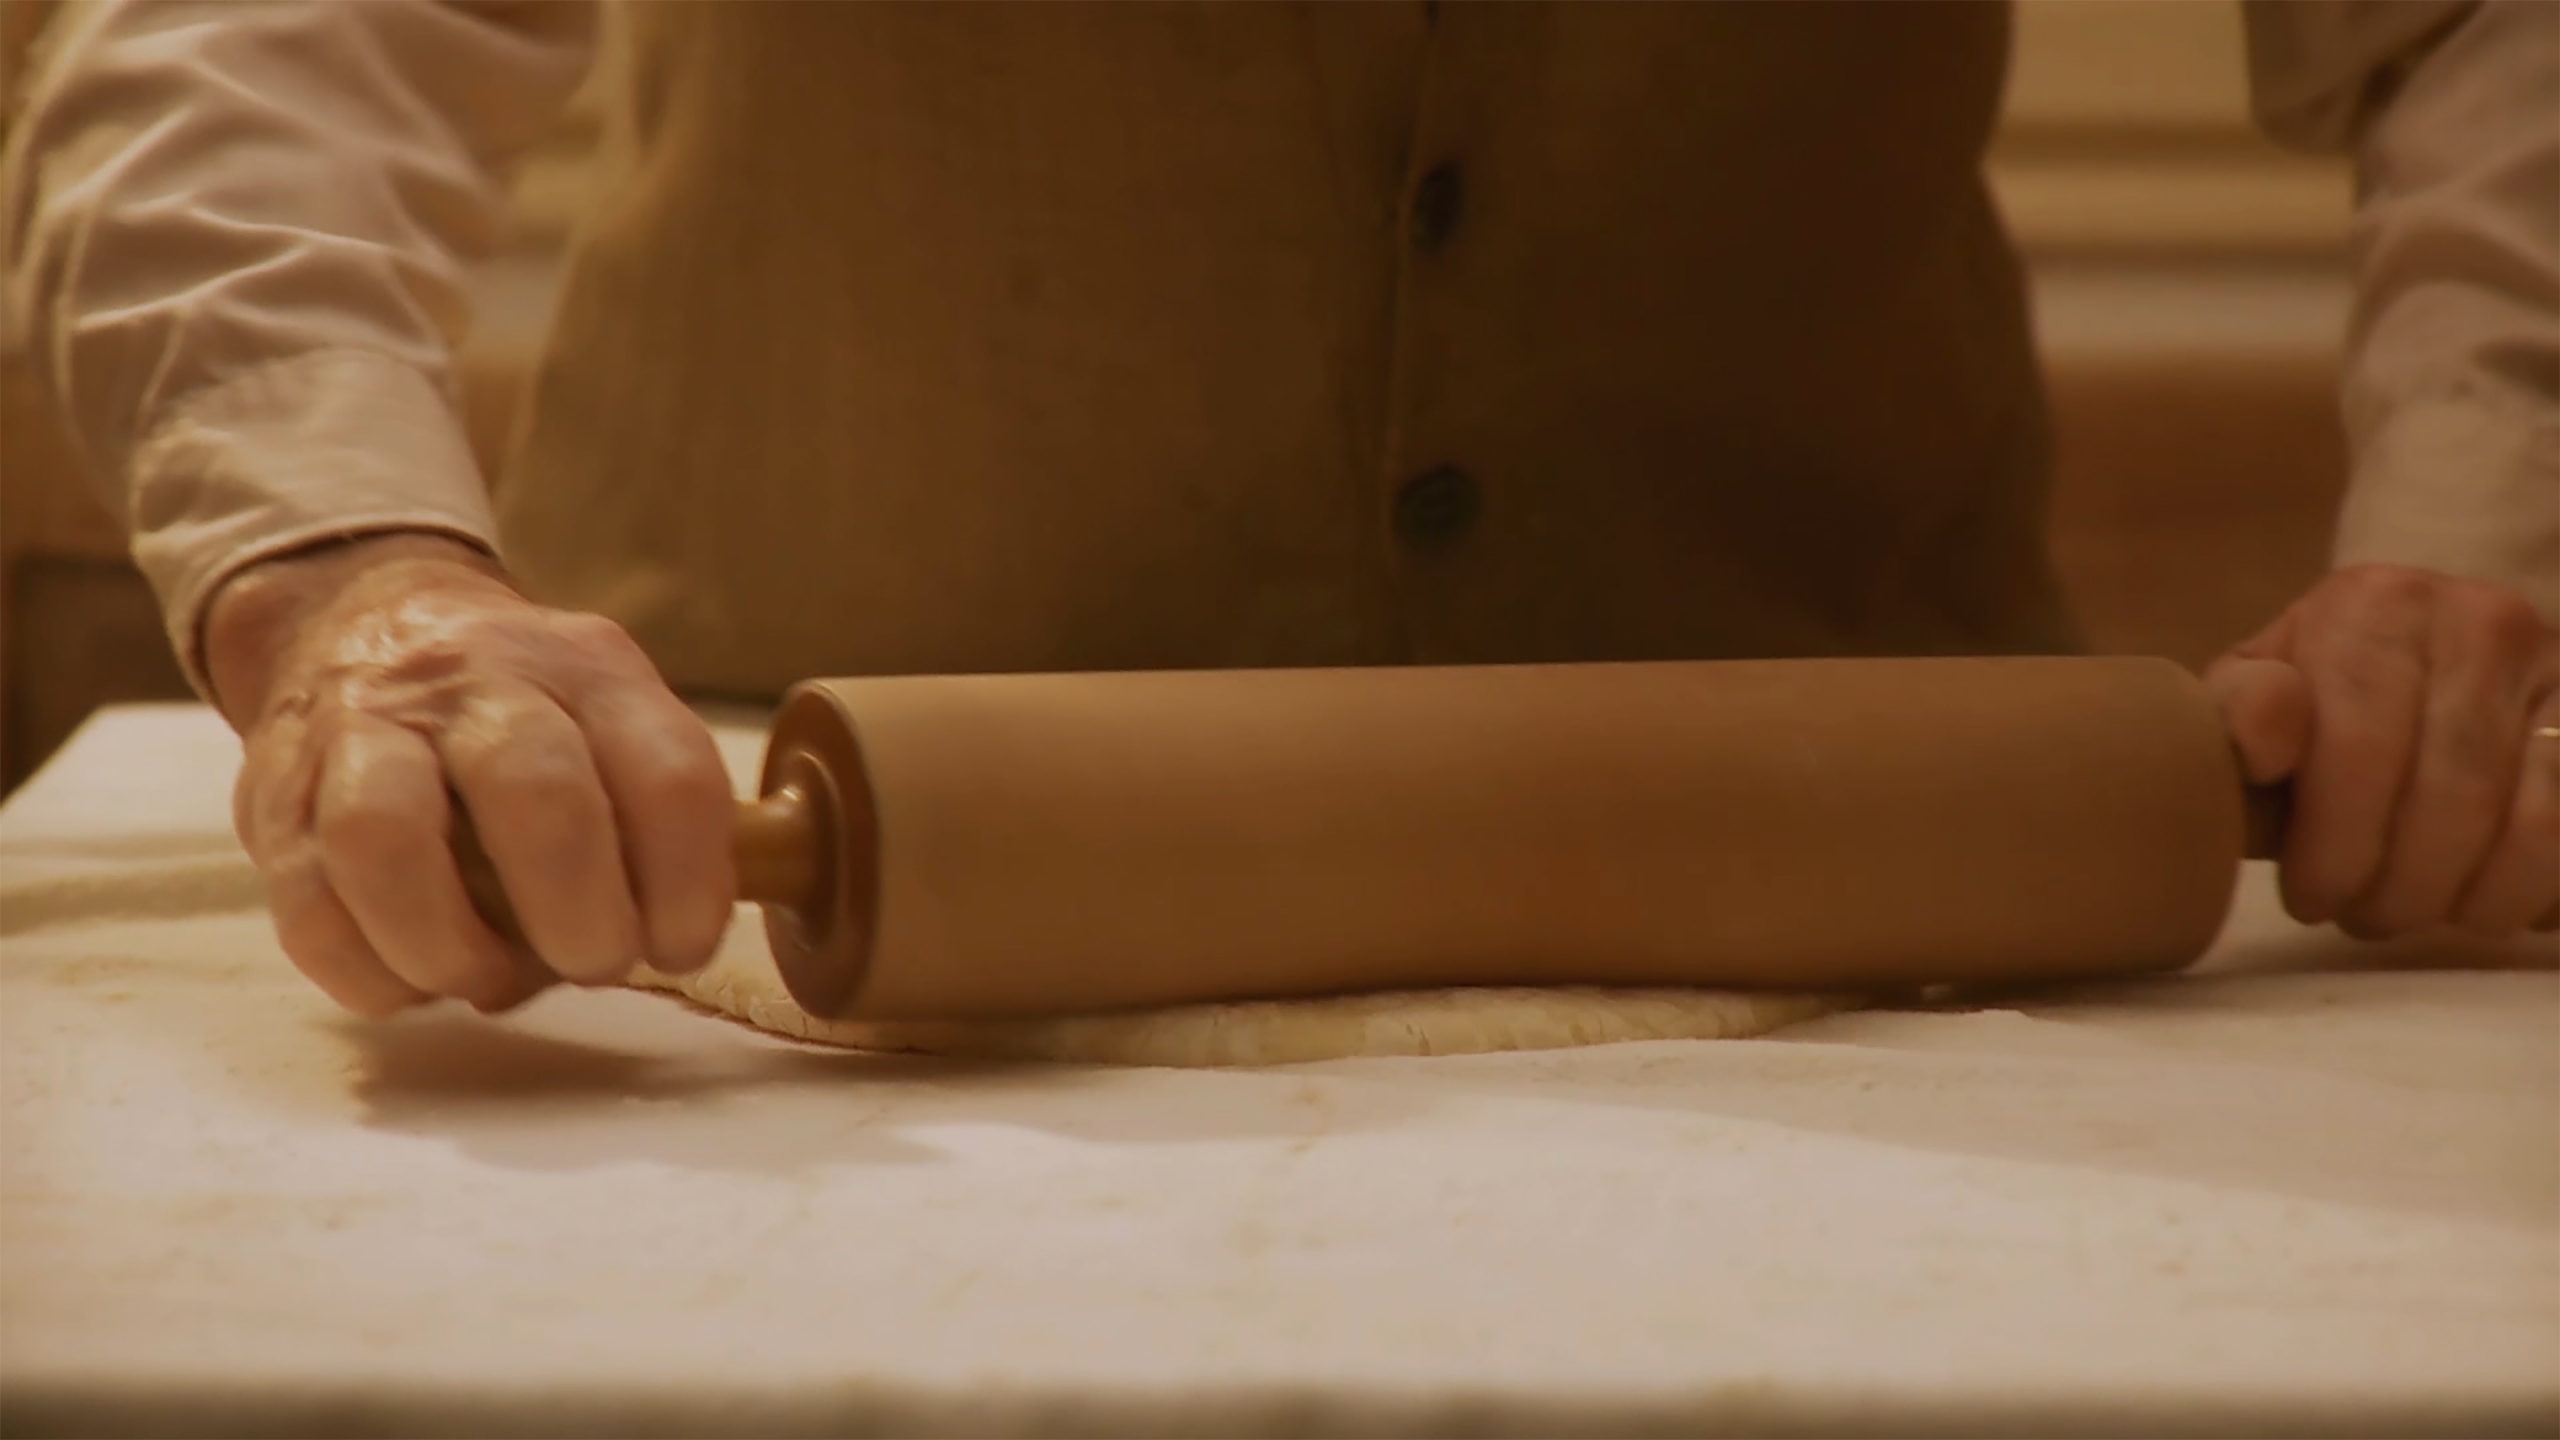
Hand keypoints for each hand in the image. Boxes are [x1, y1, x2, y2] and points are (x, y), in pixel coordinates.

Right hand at [208, 534, 734, 1015]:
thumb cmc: (520, 716)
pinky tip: (412, 979)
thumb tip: (661, 944)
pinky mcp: (276, 798)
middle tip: (593, 966)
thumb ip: (650, 819)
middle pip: (537, 791)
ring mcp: (363, 731)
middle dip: (579, 912)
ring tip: (484, 980)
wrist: (361, 622)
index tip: (680, 949)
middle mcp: (476, 682)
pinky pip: (310, 907)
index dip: (689, 883)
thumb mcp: (610, 720)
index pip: (669, 772)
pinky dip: (370, 972)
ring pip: (387, 836)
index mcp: (588, 668)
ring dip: (449, 947)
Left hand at [2206, 564, 2556, 937]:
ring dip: (2465, 899)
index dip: (2333, 850)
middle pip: (2449, 799)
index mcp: (2374, 606)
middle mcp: (2478, 620)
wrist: (2424, 651)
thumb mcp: (2258, 693)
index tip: (2310, 897)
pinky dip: (2528, 889)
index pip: (2360, 754)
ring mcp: (2558, 665)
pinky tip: (2482, 899)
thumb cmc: (2320, 695)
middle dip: (2397, 889)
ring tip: (2417, 910)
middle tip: (2363, 917)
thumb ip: (2236, 718)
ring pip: (2529, 829)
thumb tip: (2265, 745)